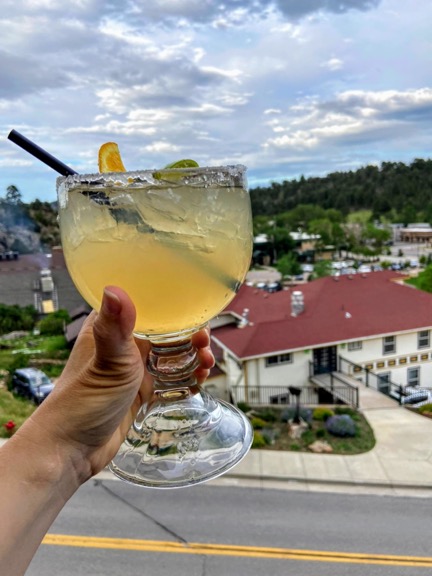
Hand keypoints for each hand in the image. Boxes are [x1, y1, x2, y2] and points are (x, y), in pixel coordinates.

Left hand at [32, 286, 214, 479]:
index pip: (147, 306)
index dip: (173, 306)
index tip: (196, 312)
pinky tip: (198, 382)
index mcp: (110, 329)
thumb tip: (114, 288)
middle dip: (190, 335)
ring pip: (170, 356)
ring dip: (192, 357)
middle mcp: (123, 346)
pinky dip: (185, 379)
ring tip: (206, 364)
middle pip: (165, 331)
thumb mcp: (108, 362)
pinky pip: (169, 380)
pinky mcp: (140, 393)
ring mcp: (132, 370)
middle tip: (205, 343)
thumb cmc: (83, 402)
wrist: (72, 450)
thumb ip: (116, 327)